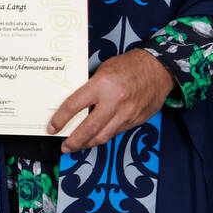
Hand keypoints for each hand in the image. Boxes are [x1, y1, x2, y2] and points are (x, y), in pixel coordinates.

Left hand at [48, 48, 173, 152]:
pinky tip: (96, 136)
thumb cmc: (129, 65)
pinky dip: (103, 136)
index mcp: (102, 85)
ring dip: (87, 144)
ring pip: (102, 137)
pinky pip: (115, 133)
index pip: (74, 106)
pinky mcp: (134, 121)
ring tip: (77, 146)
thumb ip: (90, 87)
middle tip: (65, 146)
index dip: (60, 119)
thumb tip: (76, 105)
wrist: (159, 69)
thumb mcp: (104, 70)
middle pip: (88, 129)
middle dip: (73, 141)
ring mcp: (126, 114)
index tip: (53, 127)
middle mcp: (114, 101)